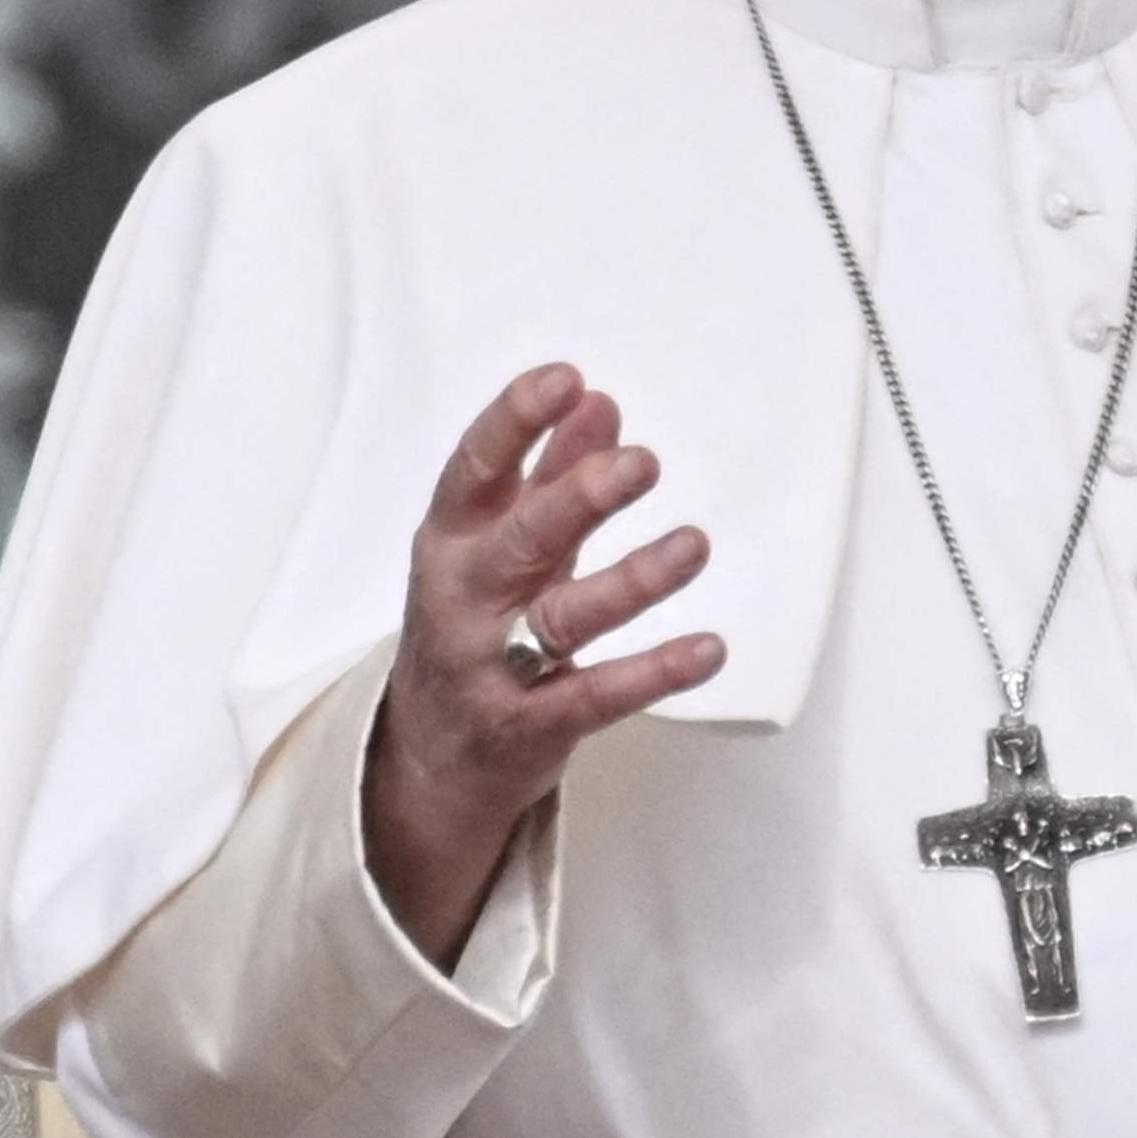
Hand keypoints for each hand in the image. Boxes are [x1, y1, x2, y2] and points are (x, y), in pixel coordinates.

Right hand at [363, 364, 724, 958]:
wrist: (429, 758)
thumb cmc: (473, 627)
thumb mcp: (497, 546)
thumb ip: (547, 476)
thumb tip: (597, 402)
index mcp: (450, 540)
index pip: (474, 470)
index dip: (515, 421)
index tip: (565, 379)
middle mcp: (464, 598)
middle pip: (520, 540)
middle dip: (577, 499)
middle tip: (641, 464)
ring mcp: (492, 665)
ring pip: (565, 617)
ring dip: (633, 580)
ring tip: (694, 545)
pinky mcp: (529, 726)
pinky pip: (596, 696)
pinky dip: (653, 673)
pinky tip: (707, 648)